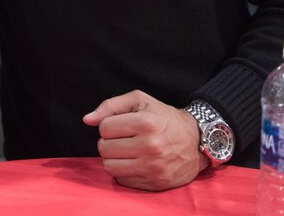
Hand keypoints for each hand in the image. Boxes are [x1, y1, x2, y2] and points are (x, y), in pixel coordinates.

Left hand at [82, 90, 208, 190]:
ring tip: (125, 152)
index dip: (108, 126)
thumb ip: (110, 106)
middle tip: (122, 140)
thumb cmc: (164, 117)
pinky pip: (122, 180)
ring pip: (110, 167)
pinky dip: (124, 172)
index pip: (104, 128)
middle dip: (108, 143)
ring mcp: (153, 167)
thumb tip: (87, 120)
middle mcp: (150, 146)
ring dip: (113, 159)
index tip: (120, 126)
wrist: (197, 141)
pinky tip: (134, 163)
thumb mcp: (140, 101)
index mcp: (146, 123)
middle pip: (104, 148)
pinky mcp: (156, 183)